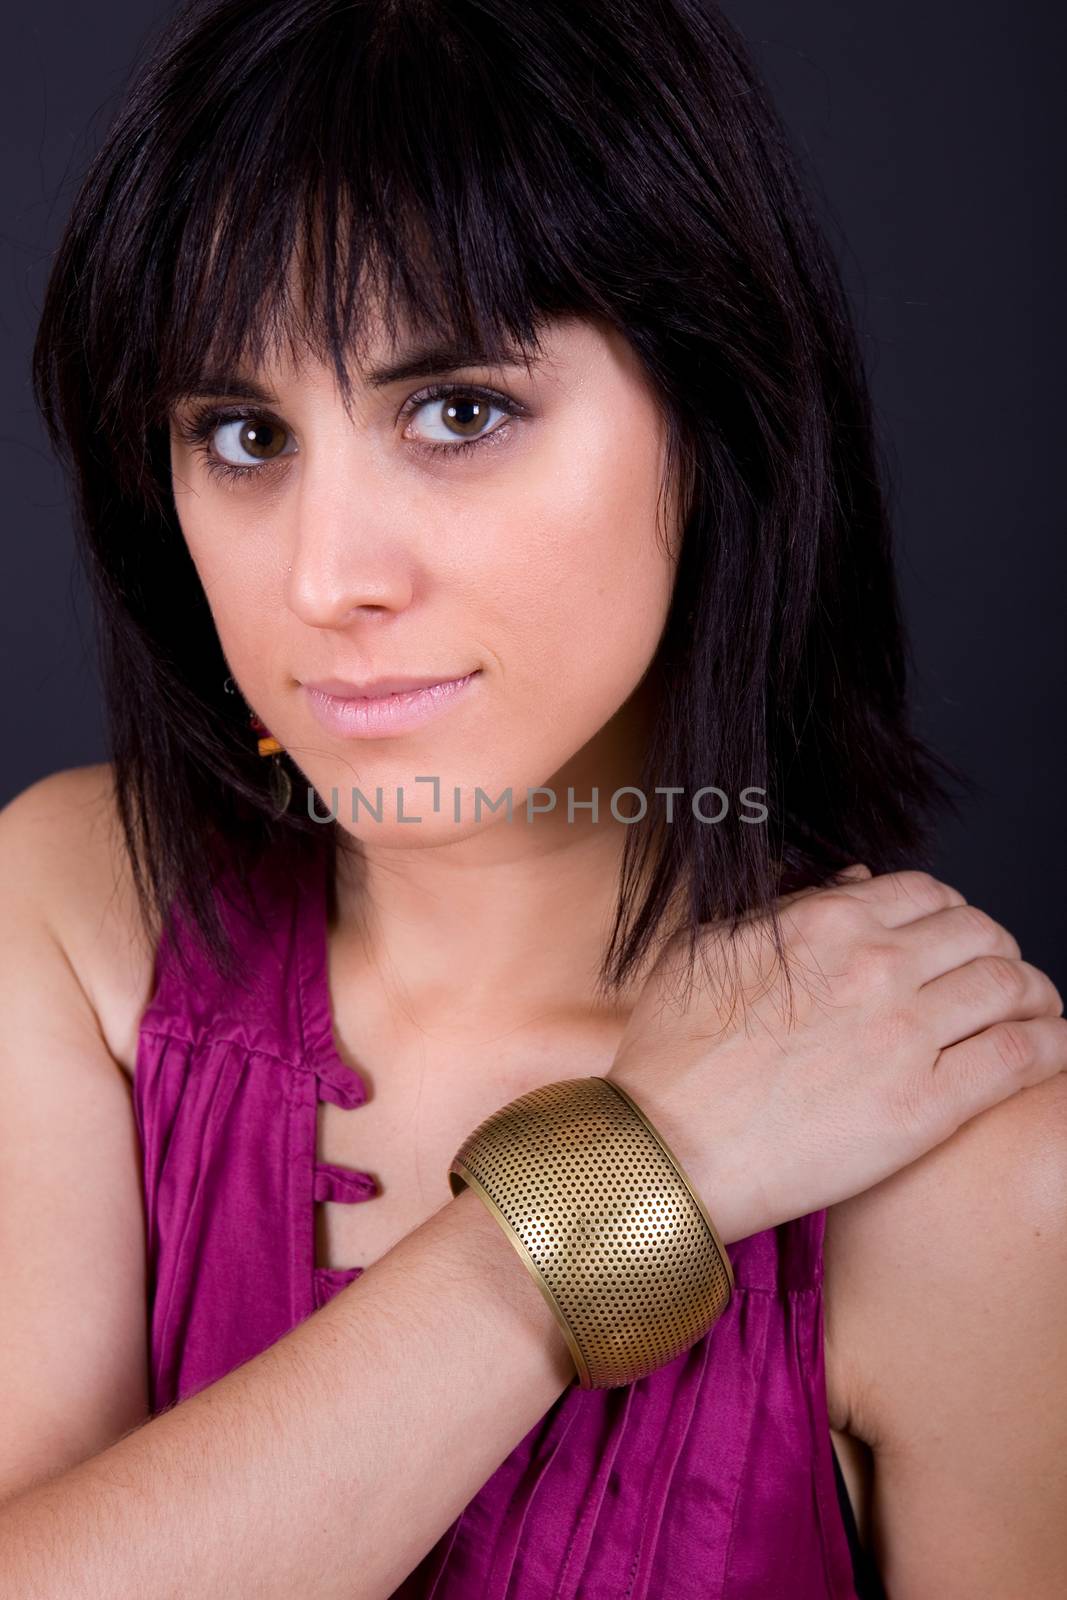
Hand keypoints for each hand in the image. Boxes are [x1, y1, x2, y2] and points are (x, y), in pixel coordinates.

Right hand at [606, 865, 1065, 1243]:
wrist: (664, 1151)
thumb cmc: (670, 1058)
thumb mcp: (708, 951)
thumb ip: (786, 907)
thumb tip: (855, 879)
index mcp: (824, 922)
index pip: (927, 893)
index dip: (950, 914)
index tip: (952, 941)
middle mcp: (875, 965)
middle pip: (982, 933)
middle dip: (997, 950)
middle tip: (997, 980)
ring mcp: (905, 1034)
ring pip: (1012, 987)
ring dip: (1034, 995)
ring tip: (1035, 1014)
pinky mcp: (926, 1108)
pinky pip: (1020, 1057)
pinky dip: (1049, 1046)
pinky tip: (1047, 1051)